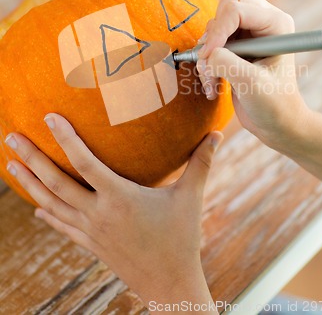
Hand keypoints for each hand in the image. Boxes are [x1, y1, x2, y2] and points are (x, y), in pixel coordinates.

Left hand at [5, 114, 222, 308]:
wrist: (169, 285)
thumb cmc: (182, 239)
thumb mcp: (191, 197)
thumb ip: (202, 163)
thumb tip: (218, 134)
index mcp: (120, 197)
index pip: (85, 162)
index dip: (65, 139)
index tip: (48, 117)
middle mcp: (98, 213)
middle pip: (56, 182)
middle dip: (30, 158)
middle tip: (10, 136)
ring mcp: (91, 231)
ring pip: (51, 203)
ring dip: (29, 183)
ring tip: (10, 164)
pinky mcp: (91, 244)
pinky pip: (62, 225)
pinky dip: (47, 213)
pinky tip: (36, 207)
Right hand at [196, 0, 308, 147]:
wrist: (277, 124)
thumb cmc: (273, 105)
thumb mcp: (250, 83)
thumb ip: (225, 62)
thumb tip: (205, 53)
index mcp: (277, 23)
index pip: (236, 8)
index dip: (218, 32)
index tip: (208, 59)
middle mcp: (264, 21)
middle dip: (213, 31)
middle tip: (210, 59)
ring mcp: (250, 31)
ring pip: (215, 23)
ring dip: (207, 53)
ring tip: (213, 80)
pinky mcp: (237, 44)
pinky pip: (211, 39)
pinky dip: (206, 61)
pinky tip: (214, 83)